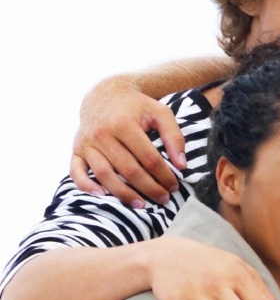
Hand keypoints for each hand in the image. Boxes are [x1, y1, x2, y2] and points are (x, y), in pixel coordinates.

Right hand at [70, 76, 186, 206]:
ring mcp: (86, 143)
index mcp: (124, 124)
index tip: (174, 186)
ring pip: (104, 174)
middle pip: (128, 169)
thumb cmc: (137, 107)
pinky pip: (76, 171)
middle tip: (163, 199)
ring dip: (123, 193)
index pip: (148, 158)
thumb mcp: (161, 113)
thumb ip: (175, 137)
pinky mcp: (76, 149)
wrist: (105, 94)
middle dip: (148, 188)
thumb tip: (182, 165)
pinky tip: (102, 196)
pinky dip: (86, 185)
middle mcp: (102, 134)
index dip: (163, 175)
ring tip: (141, 205)